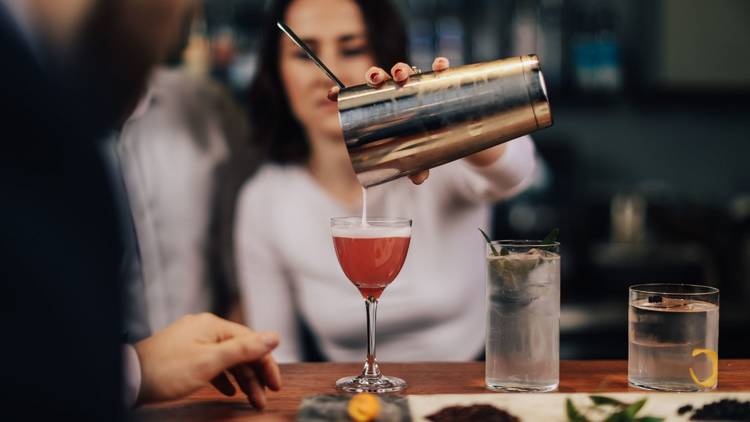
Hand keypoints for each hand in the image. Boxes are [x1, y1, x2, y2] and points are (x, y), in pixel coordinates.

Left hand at [134, 313, 280, 408]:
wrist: (129, 377)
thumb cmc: (167, 370)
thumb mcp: (211, 361)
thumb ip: (245, 349)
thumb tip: (274, 336)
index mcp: (213, 326)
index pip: (251, 341)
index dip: (266, 363)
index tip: (274, 384)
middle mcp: (205, 329)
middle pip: (240, 351)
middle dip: (254, 376)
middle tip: (264, 397)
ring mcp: (193, 341)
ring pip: (226, 359)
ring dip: (241, 379)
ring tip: (250, 399)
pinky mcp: (183, 354)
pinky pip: (212, 363)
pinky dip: (223, 377)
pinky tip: (227, 390)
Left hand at [327, 57, 450, 184]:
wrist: (452, 128)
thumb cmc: (424, 138)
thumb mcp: (417, 155)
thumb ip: (416, 165)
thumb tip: (418, 179)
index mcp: (382, 104)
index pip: (359, 95)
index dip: (343, 93)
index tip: (331, 95)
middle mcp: (397, 90)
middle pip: (381, 77)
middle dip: (375, 75)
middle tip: (375, 80)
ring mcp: (417, 83)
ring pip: (405, 70)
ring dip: (400, 69)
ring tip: (401, 76)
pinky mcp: (439, 81)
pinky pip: (439, 69)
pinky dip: (439, 65)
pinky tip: (439, 66)